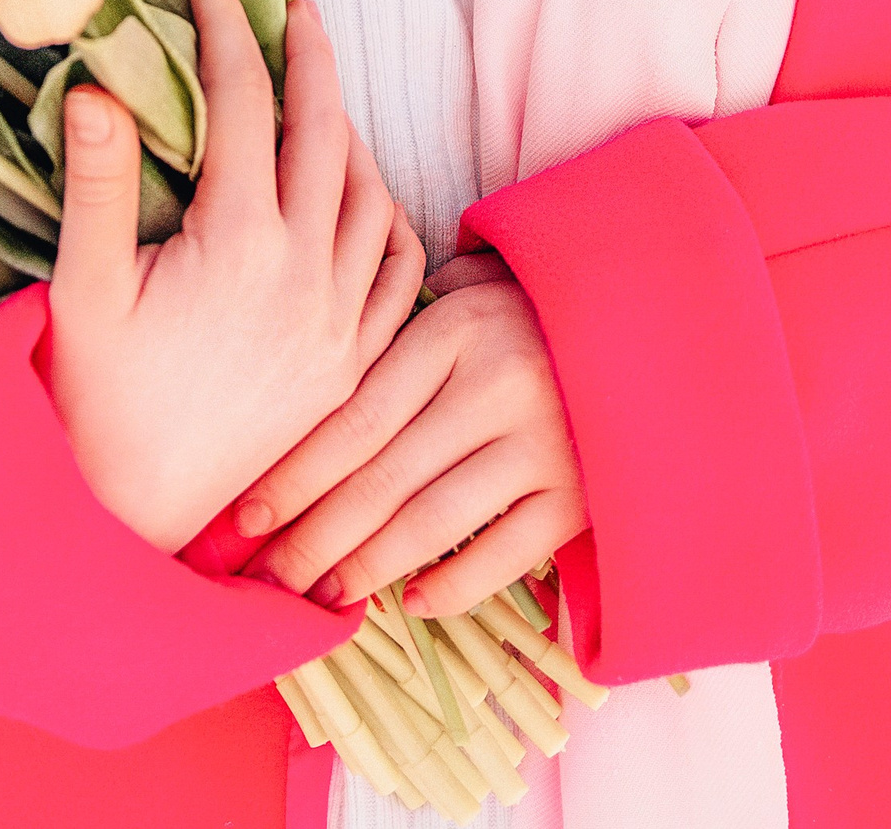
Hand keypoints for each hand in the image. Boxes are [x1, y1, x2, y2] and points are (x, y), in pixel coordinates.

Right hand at [46, 0, 424, 553]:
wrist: (140, 516)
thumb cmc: (99, 399)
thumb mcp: (83, 288)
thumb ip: (98, 184)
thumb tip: (95, 86)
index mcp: (240, 243)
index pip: (244, 105)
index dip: (227, 31)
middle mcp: (306, 276)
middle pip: (326, 132)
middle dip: (311, 57)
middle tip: (295, 6)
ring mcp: (340, 322)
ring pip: (375, 195)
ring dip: (353, 132)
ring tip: (322, 96)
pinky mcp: (352, 363)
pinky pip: (399, 271)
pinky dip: (390, 215)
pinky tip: (365, 194)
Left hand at [236, 249, 586, 619]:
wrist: (645, 313)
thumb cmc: (530, 303)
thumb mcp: (467, 290)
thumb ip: (402, 328)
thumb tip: (315, 377)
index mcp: (455, 331)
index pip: (355, 418)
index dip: (295, 475)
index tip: (244, 516)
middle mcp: (496, 386)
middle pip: (383, 479)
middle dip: (315, 537)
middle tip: (267, 579)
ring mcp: (542, 445)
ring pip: (433, 523)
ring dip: (368, 567)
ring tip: (322, 596)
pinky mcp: (579, 495)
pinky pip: (504, 556)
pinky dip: (452, 587)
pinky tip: (409, 600)